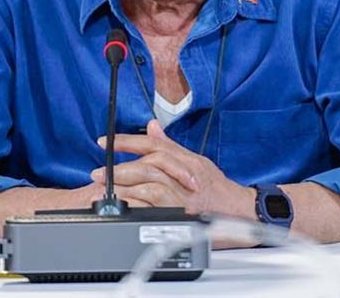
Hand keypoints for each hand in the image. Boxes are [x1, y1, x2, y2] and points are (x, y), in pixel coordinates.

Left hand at [92, 120, 254, 218]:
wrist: (240, 213)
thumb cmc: (219, 189)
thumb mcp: (195, 162)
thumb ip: (171, 146)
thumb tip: (152, 126)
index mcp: (185, 160)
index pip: (153, 144)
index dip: (127, 142)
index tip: (106, 142)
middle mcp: (184, 174)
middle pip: (149, 163)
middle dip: (121, 166)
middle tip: (99, 172)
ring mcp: (184, 194)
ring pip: (150, 183)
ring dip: (125, 186)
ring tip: (106, 191)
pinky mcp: (183, 213)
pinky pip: (156, 207)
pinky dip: (138, 205)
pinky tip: (123, 206)